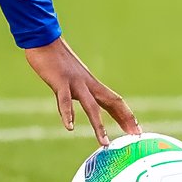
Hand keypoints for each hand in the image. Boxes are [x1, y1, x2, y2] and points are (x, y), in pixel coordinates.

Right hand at [23, 37, 137, 143]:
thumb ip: (78, 89)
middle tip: (135, 135)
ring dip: (98, 125)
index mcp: (91, 83)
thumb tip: (81, 102)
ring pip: (91, 106)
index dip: (126, 115)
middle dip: (124, 119)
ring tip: (103, 143)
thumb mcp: (71, 77)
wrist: (44, 39)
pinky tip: (70, 126)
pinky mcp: (60, 81)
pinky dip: (68, 113)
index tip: (137, 130)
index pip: (114, 100)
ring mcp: (75, 82)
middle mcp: (87, 83)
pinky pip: (65, 100)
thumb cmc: (56, 59)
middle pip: (111, 102)